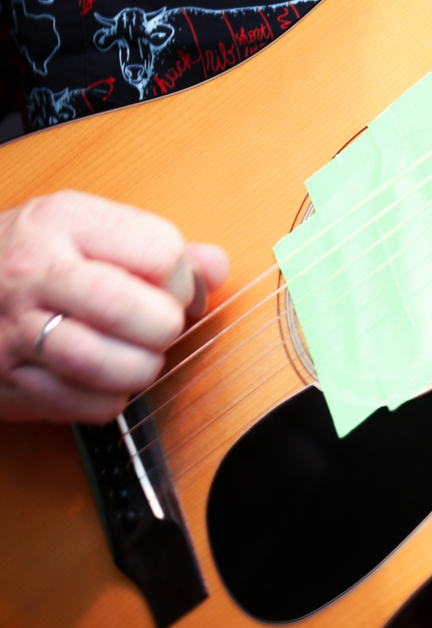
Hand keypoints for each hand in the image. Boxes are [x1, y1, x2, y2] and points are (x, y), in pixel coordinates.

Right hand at [0, 191, 228, 423]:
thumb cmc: (32, 251)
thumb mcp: (86, 225)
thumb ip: (154, 245)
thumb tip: (215, 269)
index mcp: (66, 222)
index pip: (158, 252)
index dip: (183, 280)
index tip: (177, 290)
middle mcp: (36, 274)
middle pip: (129, 310)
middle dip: (165, 327)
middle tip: (162, 326)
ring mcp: (15, 331)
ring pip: (102, 364)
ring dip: (140, 368)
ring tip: (141, 356)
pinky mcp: (7, 382)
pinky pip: (78, 404)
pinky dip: (108, 401)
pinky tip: (107, 381)